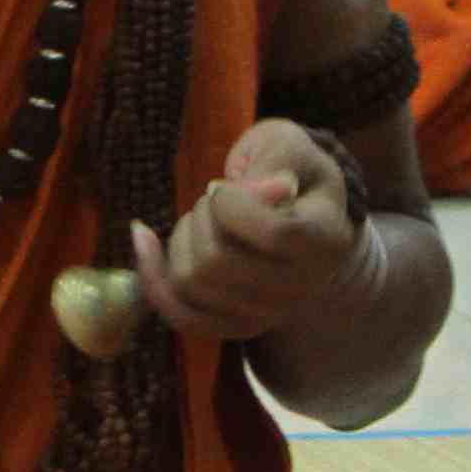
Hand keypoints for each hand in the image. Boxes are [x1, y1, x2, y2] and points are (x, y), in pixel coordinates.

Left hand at [134, 118, 365, 347]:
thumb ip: (277, 157)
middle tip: (214, 195)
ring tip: (205, 217)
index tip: (226, 185)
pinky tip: (144, 237)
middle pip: (218, 261)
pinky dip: (153, 274)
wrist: (301, 219)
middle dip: (202, 215)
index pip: (274, 234)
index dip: (233, 202)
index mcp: (325, 240)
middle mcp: (301, 288)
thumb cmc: (289, 173)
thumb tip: (263, 190)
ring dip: (183, 237)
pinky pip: (179, 313)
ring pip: (192, 282)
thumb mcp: (289, 145)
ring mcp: (268, 314)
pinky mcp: (234, 326)